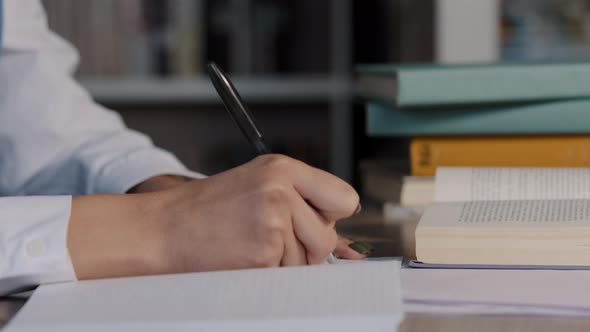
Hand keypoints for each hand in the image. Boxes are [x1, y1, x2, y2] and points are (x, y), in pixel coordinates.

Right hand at [67, 155, 359, 278]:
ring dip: (285, 263)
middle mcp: (282, 191)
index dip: (332, 215)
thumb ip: (302, 197)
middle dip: (307, 247)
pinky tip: (243, 256)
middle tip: (272, 238)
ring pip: (308, 261)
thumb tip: (348, 233)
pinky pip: (286, 276)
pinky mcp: (263, 253)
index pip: (345, 198)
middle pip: (328, 237)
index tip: (316, 221)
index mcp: (283, 168)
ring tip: (251, 244)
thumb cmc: (209, 209)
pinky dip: (268, 274)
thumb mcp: (259, 184)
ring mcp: (273, 222)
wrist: (163, 228)